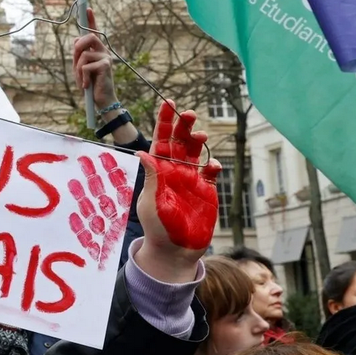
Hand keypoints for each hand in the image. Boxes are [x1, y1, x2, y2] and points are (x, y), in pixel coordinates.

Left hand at [72, 8, 116, 109]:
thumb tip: (76, 41)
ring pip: (83, 55)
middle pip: (87, 37)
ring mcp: (106, 57)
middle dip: (76, 49)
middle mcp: (103, 50)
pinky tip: (87, 85)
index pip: (93, 32)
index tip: (88, 7)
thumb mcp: (80, 68)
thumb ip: (79, 55)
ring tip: (83, 80)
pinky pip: (86, 66)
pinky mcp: (106, 65)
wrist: (101, 100)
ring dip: (78, 70)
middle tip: (76, 63)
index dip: (90, 20)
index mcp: (97, 50)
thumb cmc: (90, 84)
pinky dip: (83, 77)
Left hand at [132, 101, 220, 282]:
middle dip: (184, 126)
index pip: (161, 141)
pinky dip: (213, 165)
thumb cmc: (158, 228)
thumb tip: (142, 152)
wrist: (175, 251)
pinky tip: (212, 165)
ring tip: (200, 135)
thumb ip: (152, 178)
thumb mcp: (152, 202)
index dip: (165, 122)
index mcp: (159, 171)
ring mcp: (192, 180)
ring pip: (196, 153)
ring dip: (198, 141)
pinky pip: (211, 172)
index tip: (169, 103)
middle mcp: (175, 171)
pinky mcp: (207, 191)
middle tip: (188, 114)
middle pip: (180, 142)